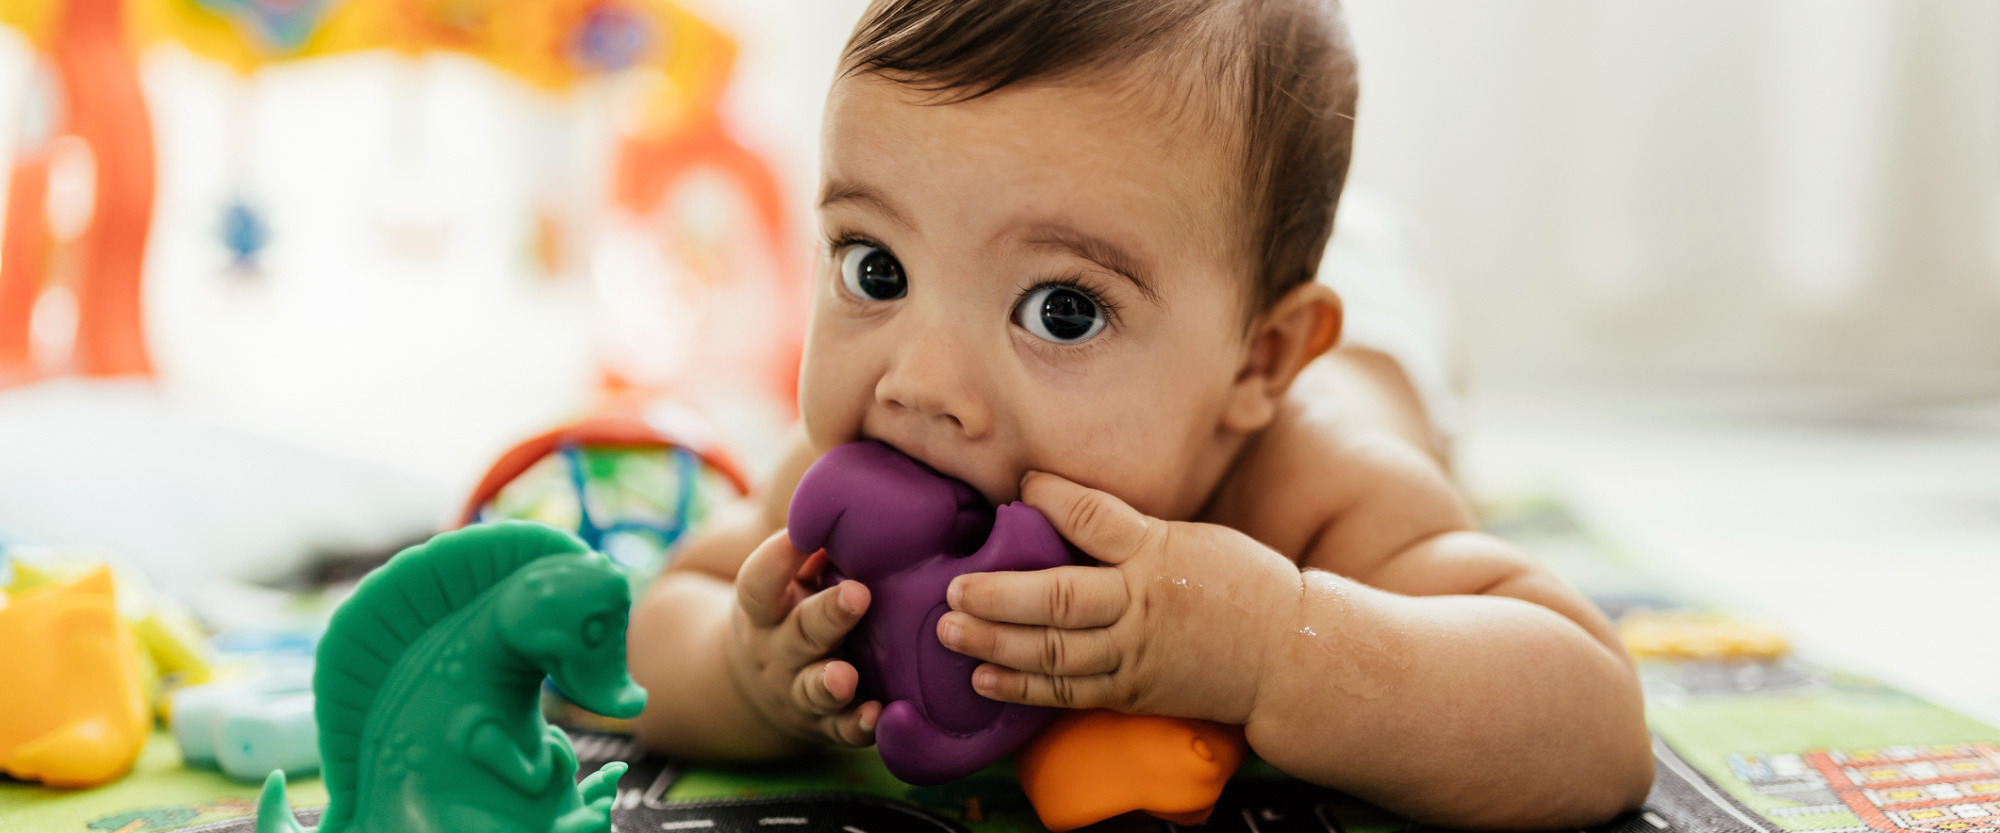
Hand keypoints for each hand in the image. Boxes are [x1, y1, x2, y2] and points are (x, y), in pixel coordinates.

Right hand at [727, 530, 881, 746]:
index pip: (760, 582)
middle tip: (859, 594)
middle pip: (799, 632)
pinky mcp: (823, 725)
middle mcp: (776, 651)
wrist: (753, 691)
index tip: (800, 533)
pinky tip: (879, 716)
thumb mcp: (786, 584)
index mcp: (763, 609)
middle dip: (828, 615)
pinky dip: (857, 726)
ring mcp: (797, 690)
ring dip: (829, 683)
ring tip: (846, 677)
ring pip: (812, 688)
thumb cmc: (787, 613)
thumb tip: (858, 499)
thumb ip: (814, 552)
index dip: (776, 559)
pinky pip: (839, 731)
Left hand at [936, 472, 1301, 722]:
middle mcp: (1142, 605)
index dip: (1053, 498)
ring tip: (950, 631)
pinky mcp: (1131, 692)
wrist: (1287, 657)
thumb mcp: (1193, 538)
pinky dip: (1023, 688)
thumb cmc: (1241, 586)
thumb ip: (1129, 531)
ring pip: (1054, 652)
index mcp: (1158, 553)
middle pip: (1059, 597)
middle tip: (954, 588)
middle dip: (999, 594)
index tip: (1022, 483)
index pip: (1096, 517)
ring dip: (996, 643)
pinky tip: (984, 678)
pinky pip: (1069, 693)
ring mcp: (1135, 654)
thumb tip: (1059, 505)